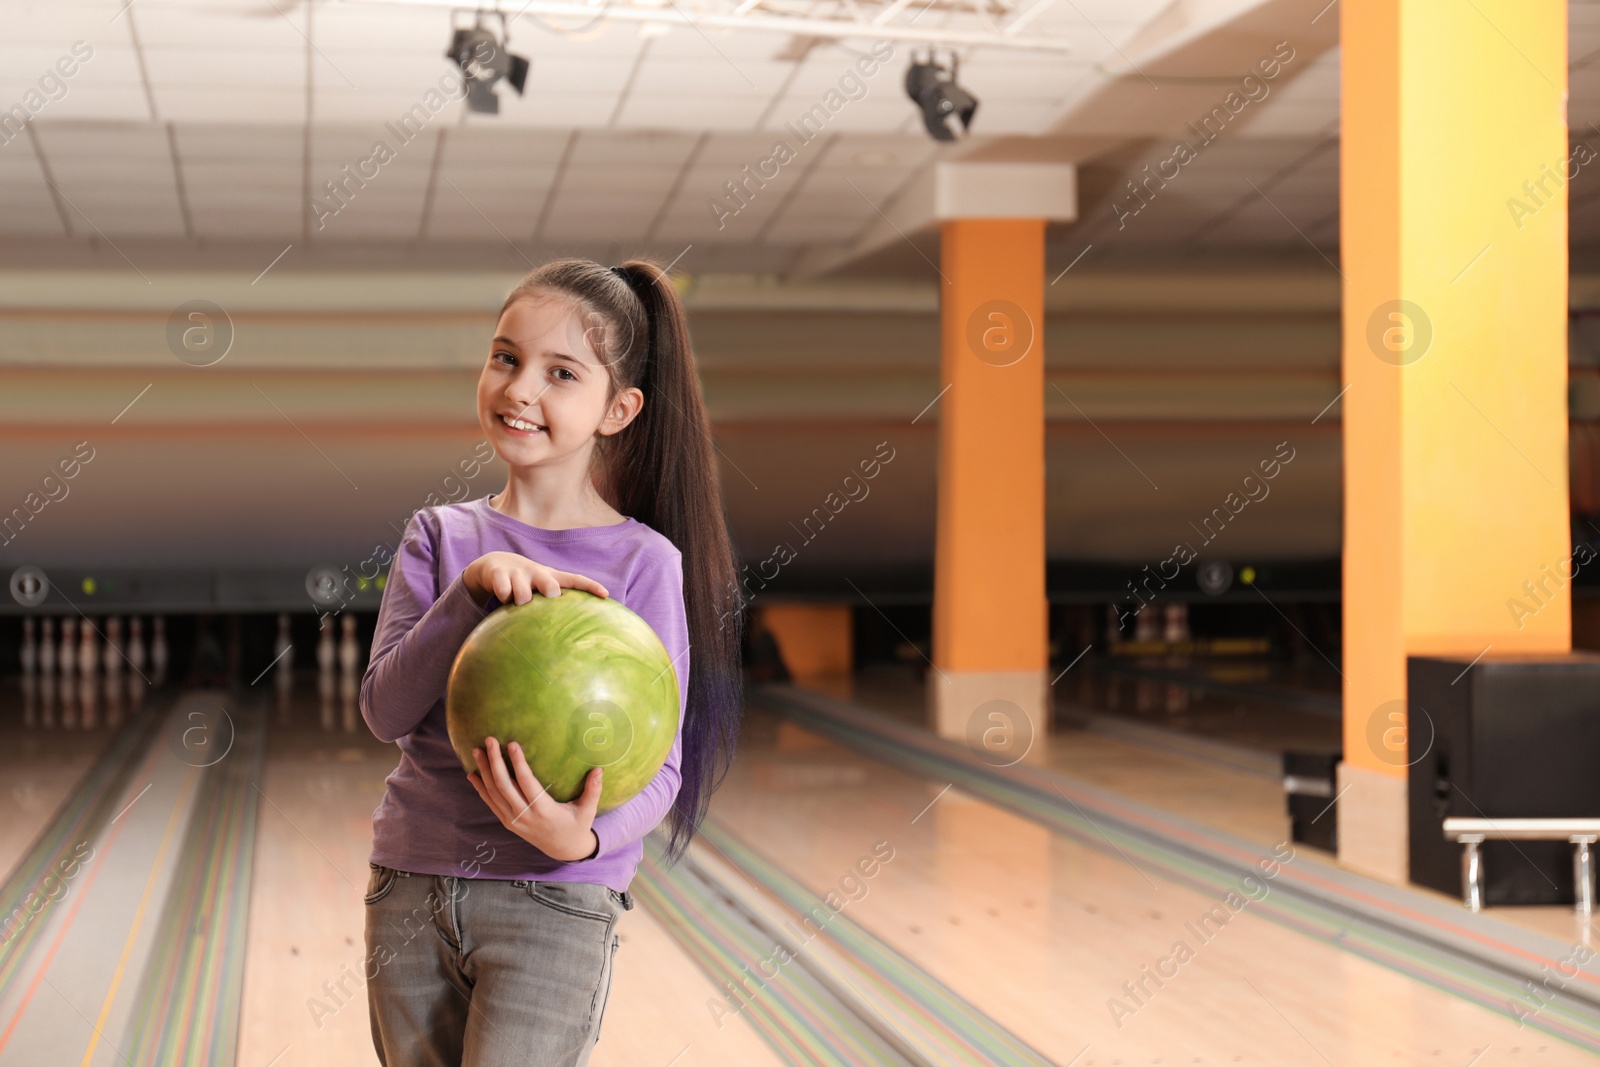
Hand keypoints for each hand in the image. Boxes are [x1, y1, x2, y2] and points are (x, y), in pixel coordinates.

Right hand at [463, 552, 608, 605]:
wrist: (495, 565)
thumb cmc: (525, 584)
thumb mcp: (540, 591)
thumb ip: (553, 608)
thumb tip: (570, 638)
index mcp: (551, 577)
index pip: (574, 580)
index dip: (590, 586)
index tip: (606, 595)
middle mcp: (537, 573)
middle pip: (549, 584)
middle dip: (551, 591)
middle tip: (550, 597)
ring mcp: (518, 573)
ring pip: (522, 592)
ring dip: (521, 600)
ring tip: (518, 603)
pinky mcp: (499, 574)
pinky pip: (503, 590)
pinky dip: (503, 597)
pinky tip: (503, 598)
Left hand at [466, 736, 601, 862]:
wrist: (564, 850)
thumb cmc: (577, 826)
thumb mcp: (588, 810)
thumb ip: (593, 790)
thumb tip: (599, 769)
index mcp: (544, 810)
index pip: (526, 783)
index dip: (518, 763)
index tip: (512, 744)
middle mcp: (525, 816)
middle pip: (504, 786)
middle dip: (494, 762)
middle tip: (489, 740)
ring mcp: (514, 821)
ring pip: (493, 794)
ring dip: (484, 772)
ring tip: (477, 751)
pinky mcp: (508, 823)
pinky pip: (490, 804)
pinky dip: (480, 789)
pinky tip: (473, 774)